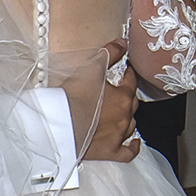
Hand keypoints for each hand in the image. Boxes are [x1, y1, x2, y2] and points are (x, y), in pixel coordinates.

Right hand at [81, 38, 139, 161]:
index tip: (125, 71)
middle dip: (127, 95)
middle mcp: (125, 117)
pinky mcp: (110, 152)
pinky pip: (128, 152)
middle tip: (119, 90)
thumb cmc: (74, 97)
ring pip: (130, 125)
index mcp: (123, 97)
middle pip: (132, 104)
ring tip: (120, 112)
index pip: (131, 82)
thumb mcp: (92, 67)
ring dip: (127, 117)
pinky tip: (135, 142)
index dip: (128, 75)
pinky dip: (134, 147)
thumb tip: (123, 43)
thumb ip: (109, 53)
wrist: (60, 124)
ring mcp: (119, 136)